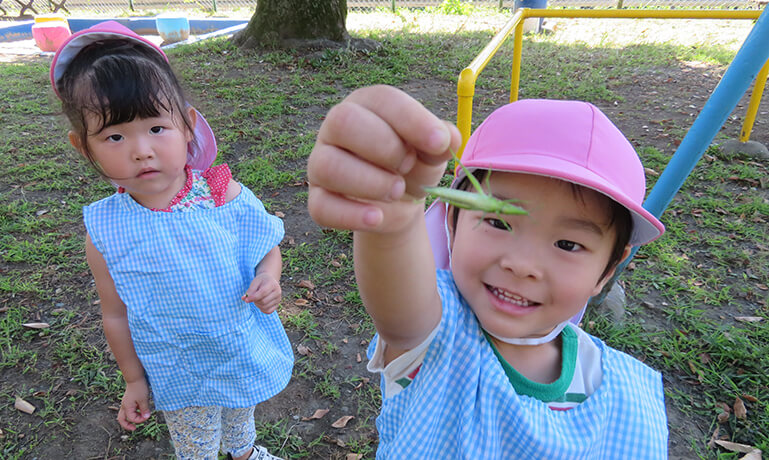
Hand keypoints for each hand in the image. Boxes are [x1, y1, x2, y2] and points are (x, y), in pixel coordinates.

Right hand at [117, 379, 150, 430]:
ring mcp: (125, 403)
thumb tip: (146, 417)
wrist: (136, 378)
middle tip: (135, 428)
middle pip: (121, 420)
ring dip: (132, 418)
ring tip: (140, 418)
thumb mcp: (144, 399)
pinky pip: (129, 410)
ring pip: (125, 415)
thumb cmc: (139, 388)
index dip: (140, 420)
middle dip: (127, 425)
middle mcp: (124, 406)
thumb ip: (144, 409)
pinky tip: (140, 410)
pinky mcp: (128, 400)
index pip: (132, 418)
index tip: (147, 416)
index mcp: (127, 407)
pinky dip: (133, 412)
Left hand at [242, 272, 281, 313]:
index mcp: (272, 284)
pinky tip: (260, 304)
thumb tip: (244, 299)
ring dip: (258, 305)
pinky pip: (268, 311)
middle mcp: (278, 292)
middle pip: (264, 301)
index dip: (253, 297)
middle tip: (252, 297)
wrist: (270, 281)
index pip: (263, 292)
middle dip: (255, 301)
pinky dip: (262, 309)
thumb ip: (250, 290)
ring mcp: (278, 299)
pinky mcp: (277, 305)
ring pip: (265, 307)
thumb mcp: (255, 282)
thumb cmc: (261, 281)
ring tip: (257, 299)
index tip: (246, 300)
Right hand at [308, 85, 459, 233]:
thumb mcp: (433, 150)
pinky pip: (320, 207)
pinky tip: (377, 217)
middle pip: (343, 121)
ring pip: (327, 165)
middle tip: (407, 166)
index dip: (412, 120)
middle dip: (384, 147)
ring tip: (396, 192)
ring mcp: (321, 162)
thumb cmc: (413, 162)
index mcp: (368, 104)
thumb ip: (441, 140)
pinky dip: (351, 215)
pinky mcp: (318, 198)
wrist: (399, 199)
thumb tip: (446, 138)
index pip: (382, 99)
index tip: (439, 143)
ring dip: (369, 182)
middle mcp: (336, 127)